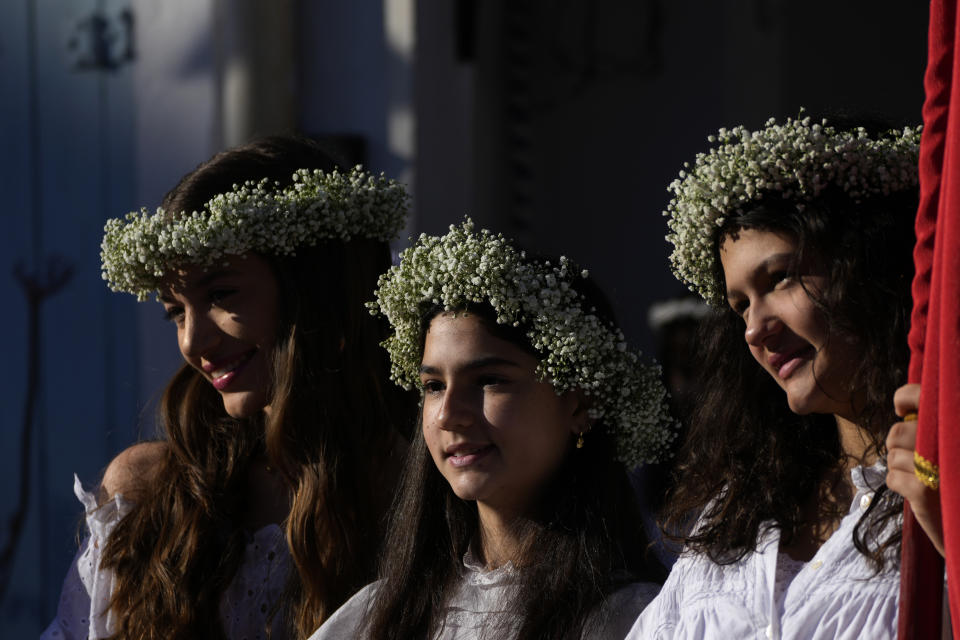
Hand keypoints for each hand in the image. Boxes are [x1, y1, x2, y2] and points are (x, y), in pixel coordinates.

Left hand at [885, 383, 944, 556]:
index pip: (922, 394)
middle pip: (899, 431)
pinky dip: (898, 484)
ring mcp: (938, 466)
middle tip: (915, 458)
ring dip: (900, 467)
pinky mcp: (924, 491)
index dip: (905, 397)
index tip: (901, 410)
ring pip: (893, 454)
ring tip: (921, 476)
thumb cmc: (954, 480)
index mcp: (957, 425)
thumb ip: (933, 427)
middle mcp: (952, 442)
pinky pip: (892, 477)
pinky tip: (916, 491)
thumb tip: (904, 411)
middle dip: (898, 445)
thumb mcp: (947, 448)